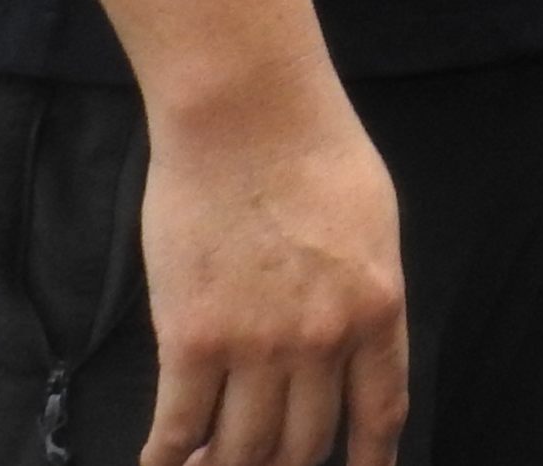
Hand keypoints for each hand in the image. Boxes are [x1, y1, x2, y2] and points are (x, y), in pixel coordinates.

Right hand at [137, 87, 407, 465]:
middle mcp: (323, 341)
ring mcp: (256, 346)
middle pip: (304, 444)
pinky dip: (168, 458)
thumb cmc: (312, 149)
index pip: (380, 413)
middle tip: (263, 465)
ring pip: (243, 449)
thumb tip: (353, 345)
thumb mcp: (372, 225)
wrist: (245, 113)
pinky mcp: (191, 339)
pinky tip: (162, 464)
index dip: (369, 461)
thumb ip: (365, 293)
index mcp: (377, 309)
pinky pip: (179, 427)